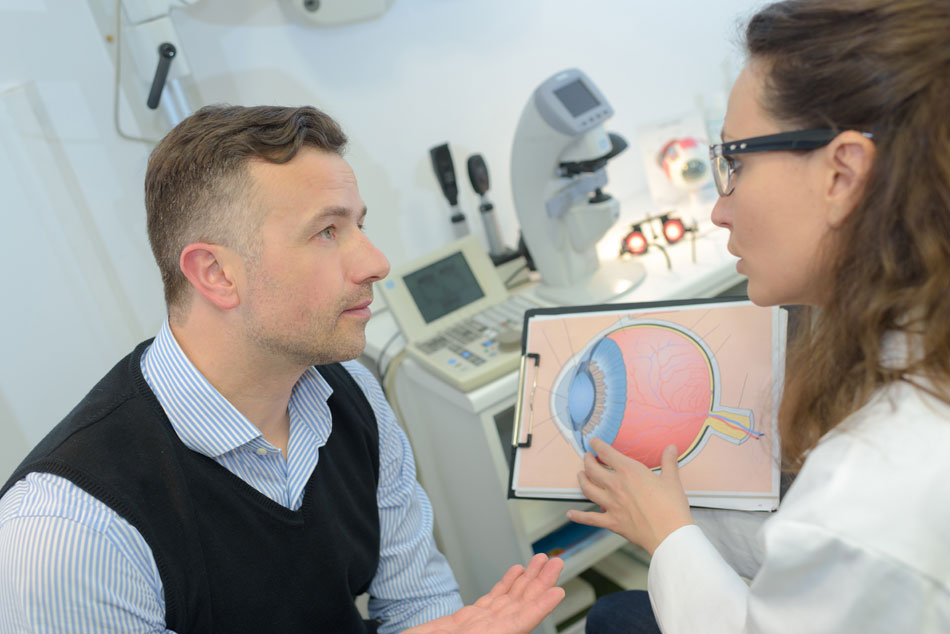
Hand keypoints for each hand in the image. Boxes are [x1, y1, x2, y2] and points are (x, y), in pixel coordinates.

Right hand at [404, 553, 564, 633]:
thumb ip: (485, 625)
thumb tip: (508, 621)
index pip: (521, 622)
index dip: (540, 606)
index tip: (557, 591)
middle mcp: (489, 633)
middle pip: (520, 605)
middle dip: (540, 583)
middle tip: (556, 564)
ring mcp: (479, 626)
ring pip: (509, 599)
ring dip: (527, 579)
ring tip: (543, 562)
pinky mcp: (466, 620)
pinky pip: (492, 599)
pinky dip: (505, 584)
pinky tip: (516, 572)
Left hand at [566, 438, 692, 554]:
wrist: (669, 534)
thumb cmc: (672, 507)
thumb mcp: (672, 480)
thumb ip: (669, 461)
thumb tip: (672, 447)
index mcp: (629, 472)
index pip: (607, 453)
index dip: (597, 445)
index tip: (594, 442)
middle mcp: (616, 486)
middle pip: (592, 469)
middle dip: (587, 461)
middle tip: (587, 458)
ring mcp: (611, 504)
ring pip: (587, 489)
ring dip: (581, 480)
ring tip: (581, 475)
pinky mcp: (611, 521)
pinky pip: (589, 518)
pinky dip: (578, 516)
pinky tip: (570, 514)